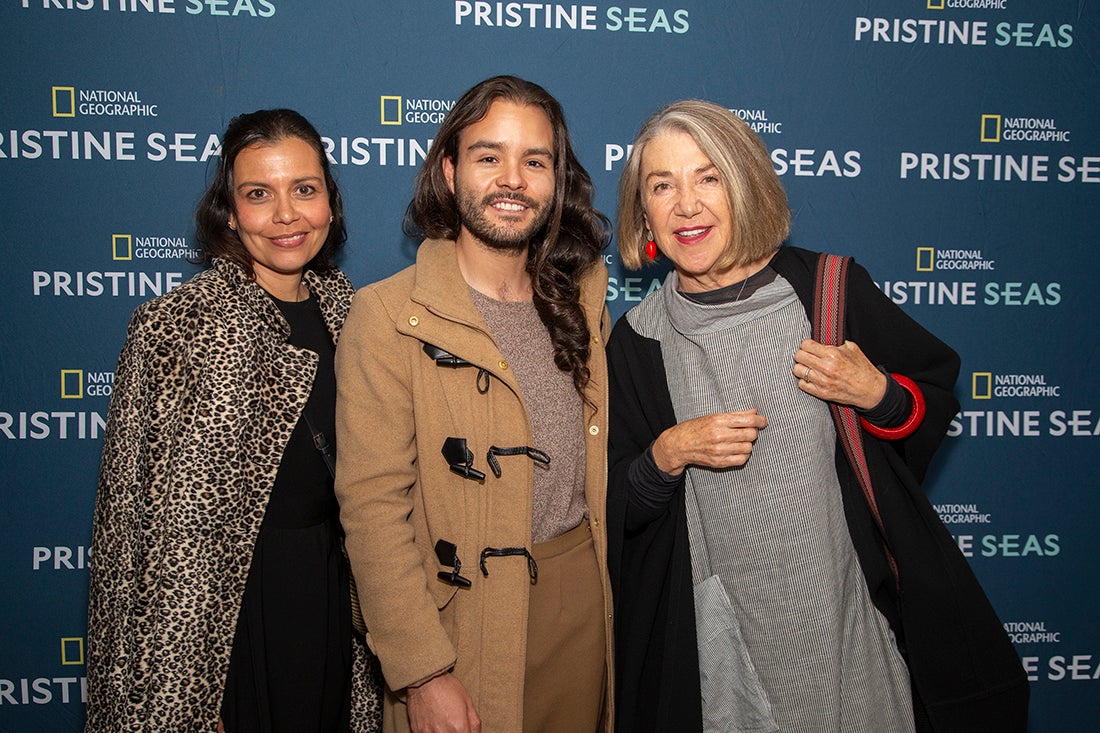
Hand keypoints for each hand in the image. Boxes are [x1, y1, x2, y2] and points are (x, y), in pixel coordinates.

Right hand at [406, 673, 481, 732]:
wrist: (425, 679)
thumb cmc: (447, 688)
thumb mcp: (468, 702)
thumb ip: (474, 724)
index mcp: (459, 727)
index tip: (463, 729)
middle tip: (453, 724)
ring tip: (442, 723)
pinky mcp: (417, 732)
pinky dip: (431, 732)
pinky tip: (433, 724)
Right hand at [652, 409, 767, 475]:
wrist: (679, 445)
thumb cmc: (695, 428)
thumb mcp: (713, 416)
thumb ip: (735, 414)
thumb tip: (754, 411)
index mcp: (718, 421)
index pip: (747, 420)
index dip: (759, 420)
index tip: (763, 421)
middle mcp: (719, 436)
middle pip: (750, 434)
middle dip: (754, 432)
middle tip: (750, 430)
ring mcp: (719, 451)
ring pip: (748, 448)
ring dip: (748, 444)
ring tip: (742, 440)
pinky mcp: (719, 462)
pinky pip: (741, 460)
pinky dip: (744, 455)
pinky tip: (738, 450)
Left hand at [792, 339, 885, 409]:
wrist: (870, 389)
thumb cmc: (862, 369)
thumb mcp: (852, 349)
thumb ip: (836, 344)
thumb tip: (823, 342)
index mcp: (833, 354)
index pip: (806, 345)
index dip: (806, 345)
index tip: (809, 347)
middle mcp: (826, 367)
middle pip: (798, 356)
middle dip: (801, 354)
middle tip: (806, 356)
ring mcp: (822, 381)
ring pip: (797, 370)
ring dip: (801, 367)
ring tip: (808, 367)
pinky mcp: (822, 393)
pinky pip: (802, 384)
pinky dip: (804, 380)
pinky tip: (811, 378)